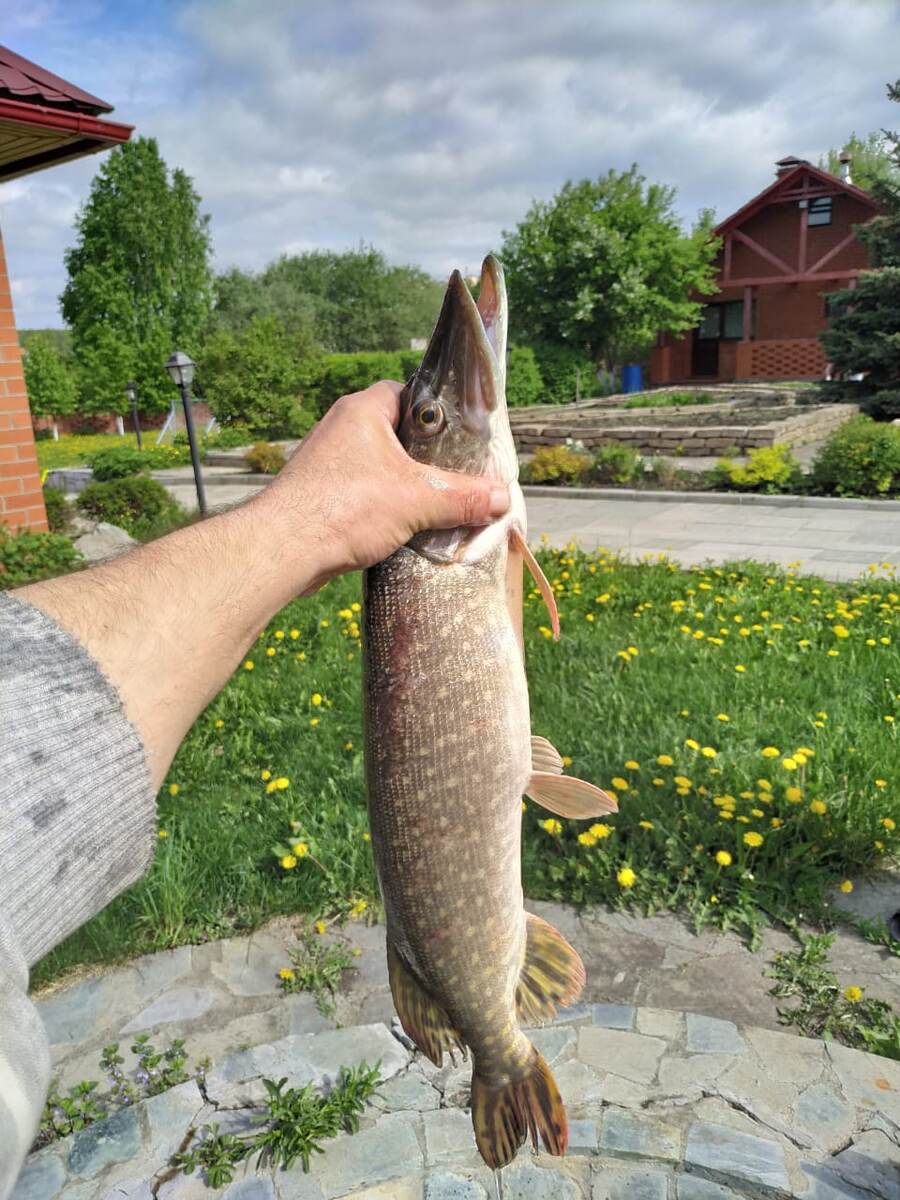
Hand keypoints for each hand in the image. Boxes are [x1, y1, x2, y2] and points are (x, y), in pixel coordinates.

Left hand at [263, 381, 509, 592]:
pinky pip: (364, 492)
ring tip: (437, 507)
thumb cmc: (342, 508)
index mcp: (363, 411)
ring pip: (382, 467)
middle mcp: (343, 429)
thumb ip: (462, 496)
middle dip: (427, 460)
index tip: (464, 437)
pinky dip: (385, 507)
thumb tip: (502, 498)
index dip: (439, 413)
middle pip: (399, 435)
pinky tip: (404, 529)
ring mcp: (329, 462)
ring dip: (406, 487)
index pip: (410, 393)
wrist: (281, 549)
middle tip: (457, 478)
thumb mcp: (415, 500)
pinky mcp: (321, 493)